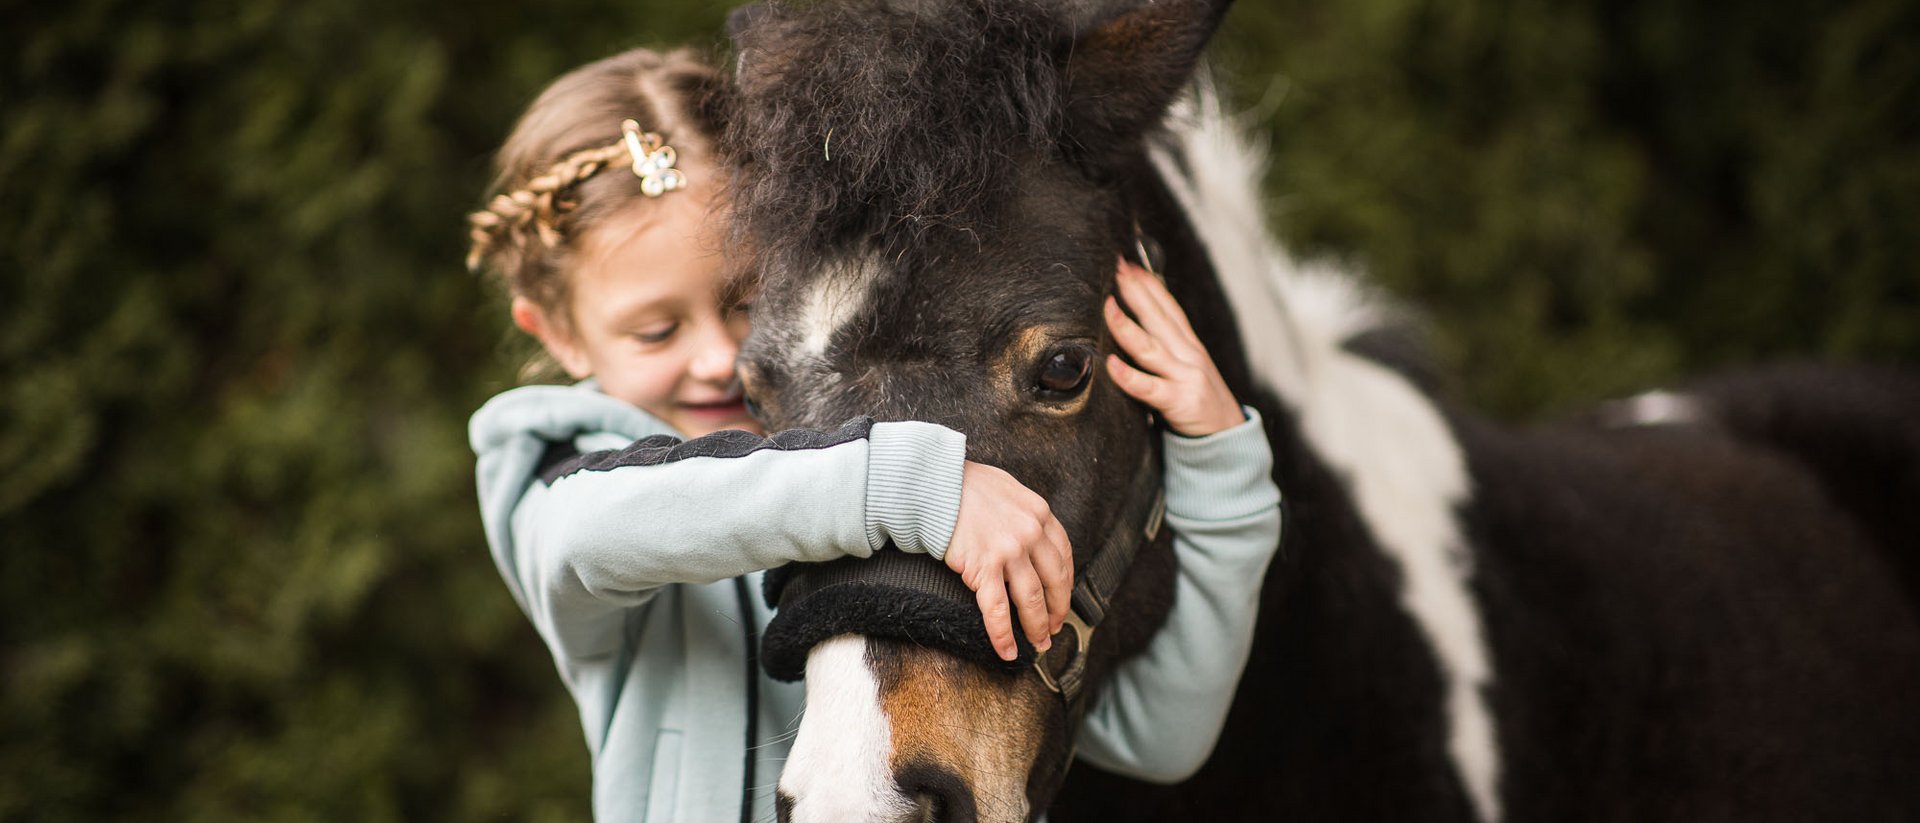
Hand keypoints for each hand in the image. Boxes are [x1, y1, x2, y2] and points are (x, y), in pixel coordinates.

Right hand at [945, 461, 1074, 660]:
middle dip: (1056, 611)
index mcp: (1039, 513)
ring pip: (1031, 599)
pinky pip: (997, 610)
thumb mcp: (1007, 489)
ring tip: (1038, 644)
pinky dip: (1003, 635)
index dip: (1065, 584)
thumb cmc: (964, 485)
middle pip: (1053, 582)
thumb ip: (1023, 512)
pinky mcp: (983, 567)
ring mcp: (1008, 551)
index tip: (1061, 600)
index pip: (1063, 556)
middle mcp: (1030, 533)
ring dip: (1037, 627)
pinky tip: (1007, 651)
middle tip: (1054, 629)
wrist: (933, 484)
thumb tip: (1030, 533)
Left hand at [1105, 259, 1245, 436]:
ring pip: (1151, 347)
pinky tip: (1111, 365)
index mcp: (1189, 345)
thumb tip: (1139, 328)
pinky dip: (1129, 376)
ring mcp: (1185, 377)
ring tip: (1108, 307)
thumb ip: (1168, 349)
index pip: (1168, 308)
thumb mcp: (1190, 368)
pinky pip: (1149, 388)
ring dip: (1128, 326)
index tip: (1129, 264)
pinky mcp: (1179, 401)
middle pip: (1159, 318)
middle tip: (1117, 269)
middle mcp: (1188, 355)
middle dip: (1137, 292)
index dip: (1149, 285)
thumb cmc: (1201, 402)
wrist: (1229, 437)